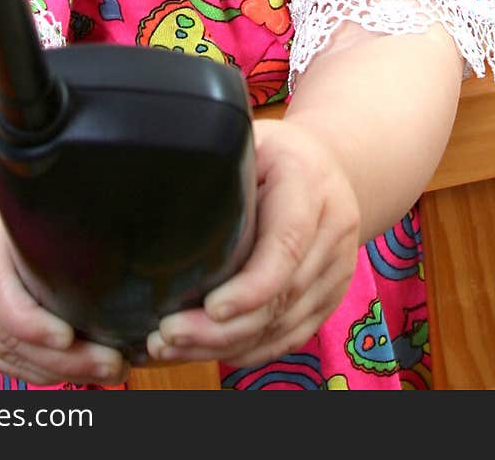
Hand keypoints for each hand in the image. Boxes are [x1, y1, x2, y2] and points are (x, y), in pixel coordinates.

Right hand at [0, 157, 127, 385]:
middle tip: (112, 364)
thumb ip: (59, 196)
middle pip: (2, 328)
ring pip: (0, 349)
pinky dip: (31, 369)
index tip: (70, 337)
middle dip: (59, 358)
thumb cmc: (12, 179)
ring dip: (53, 370)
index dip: (30, 320)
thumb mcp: (29, 174)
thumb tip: (123, 211)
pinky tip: (68, 372)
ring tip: (104, 372)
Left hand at [146, 118, 359, 367]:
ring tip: (171, 347)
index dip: (252, 285)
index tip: (211, 308)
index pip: (287, 244)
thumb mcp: (252, 141)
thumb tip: (157, 186)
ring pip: (283, 324)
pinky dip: (248, 350)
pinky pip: (290, 336)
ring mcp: (336, 269)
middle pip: (282, 295)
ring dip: (226, 345)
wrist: (330, 165)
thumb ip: (220, 164)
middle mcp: (333, 231)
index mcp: (309, 185)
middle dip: (224, 327)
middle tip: (168, 334)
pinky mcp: (329, 296)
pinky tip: (206, 352)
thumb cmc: (277, 153)